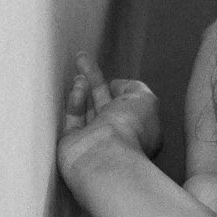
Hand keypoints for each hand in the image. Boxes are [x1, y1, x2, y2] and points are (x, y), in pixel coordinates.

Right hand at [58, 55, 161, 187]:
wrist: (105, 158)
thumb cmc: (130, 130)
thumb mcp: (145, 99)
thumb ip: (134, 88)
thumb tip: (117, 86)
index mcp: (138, 129)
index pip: (128, 106)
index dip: (121, 90)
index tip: (113, 80)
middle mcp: (116, 135)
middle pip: (103, 103)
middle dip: (94, 80)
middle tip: (82, 58)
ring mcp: (93, 140)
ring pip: (86, 109)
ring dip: (83, 88)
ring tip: (79, 69)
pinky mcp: (71, 144)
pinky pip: (72, 119)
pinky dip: (74, 102)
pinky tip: (77, 88)